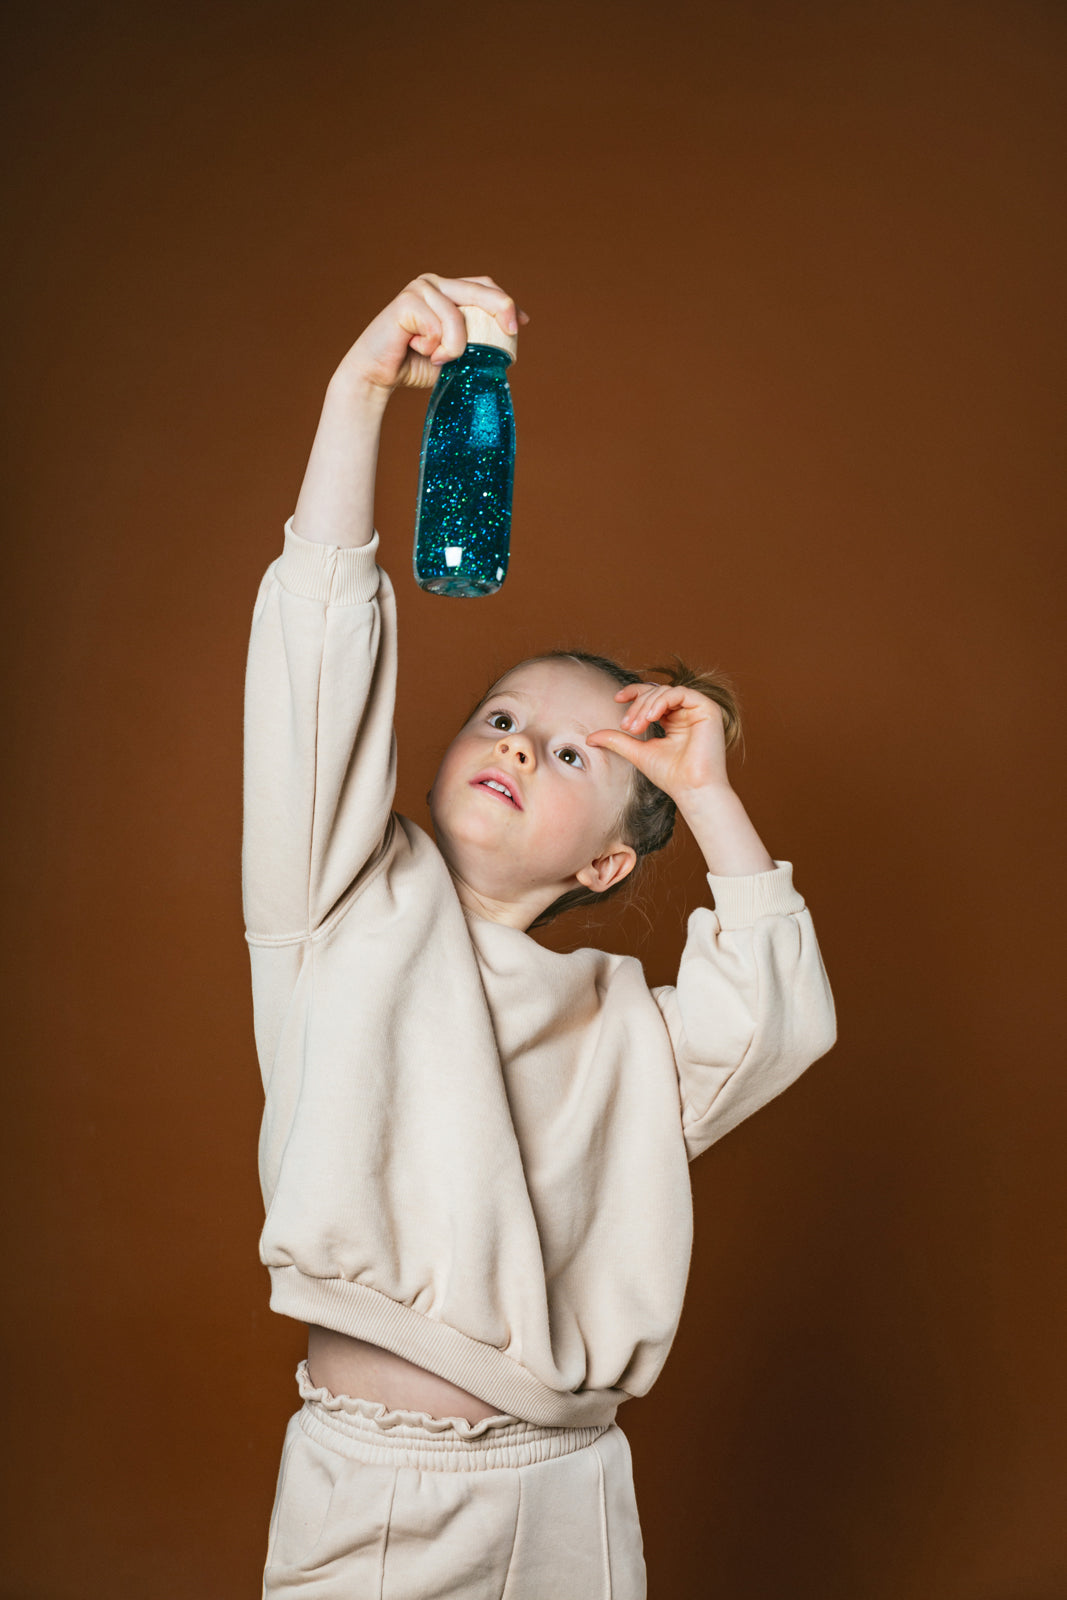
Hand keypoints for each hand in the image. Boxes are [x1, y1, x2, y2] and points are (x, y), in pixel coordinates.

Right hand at [333, 273, 529, 395]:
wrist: (377, 375)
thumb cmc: (416, 364)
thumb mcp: (454, 352)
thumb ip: (475, 339)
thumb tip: (511, 333)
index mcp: (447, 292)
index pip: (484, 287)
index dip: (506, 303)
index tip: (521, 324)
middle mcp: (434, 284)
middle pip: (479, 290)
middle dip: (502, 309)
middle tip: (512, 332)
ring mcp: (419, 289)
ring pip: (459, 317)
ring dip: (455, 348)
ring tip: (438, 358)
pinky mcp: (406, 302)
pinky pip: (438, 327)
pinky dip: (435, 347)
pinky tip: (418, 350)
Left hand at [589, 683, 775, 874]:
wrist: (691, 789)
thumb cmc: (670, 776)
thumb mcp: (637, 752)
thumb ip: (616, 740)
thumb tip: (590, 738)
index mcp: (674, 720)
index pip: (653, 696)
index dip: (634, 692)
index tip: (616, 698)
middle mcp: (687, 713)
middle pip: (656, 692)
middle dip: (637, 705)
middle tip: (627, 727)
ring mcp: (698, 710)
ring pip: (666, 691)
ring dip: (646, 705)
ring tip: (637, 727)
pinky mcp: (708, 709)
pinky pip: (681, 692)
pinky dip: (662, 701)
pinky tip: (650, 717)